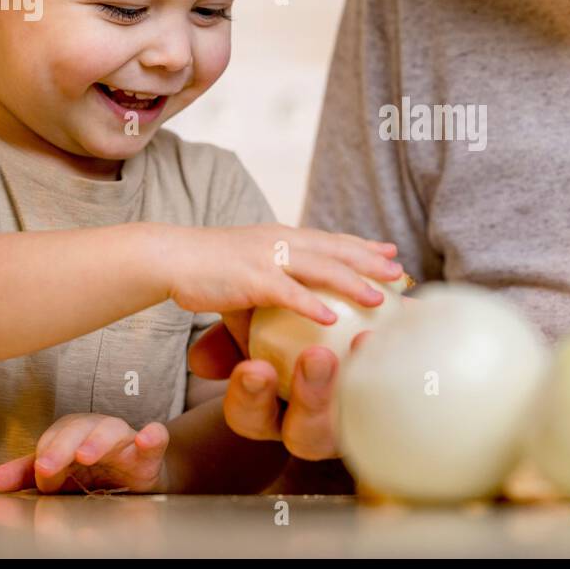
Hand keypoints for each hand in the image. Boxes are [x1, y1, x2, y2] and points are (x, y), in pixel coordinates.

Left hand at [0, 413, 170, 492]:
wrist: (138, 483)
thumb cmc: (94, 474)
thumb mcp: (59, 475)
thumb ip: (25, 476)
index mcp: (70, 436)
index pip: (52, 439)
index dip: (44, 455)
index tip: (40, 476)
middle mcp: (95, 433)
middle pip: (77, 428)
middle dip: (60, 446)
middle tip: (46, 467)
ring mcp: (125, 442)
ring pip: (112, 430)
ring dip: (97, 441)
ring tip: (84, 455)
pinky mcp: (151, 455)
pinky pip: (157, 439)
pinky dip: (153, 436)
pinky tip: (147, 437)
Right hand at [165, 224, 400, 325]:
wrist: (170, 257)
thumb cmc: (205, 270)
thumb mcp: (244, 277)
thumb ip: (265, 298)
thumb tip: (270, 330)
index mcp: (282, 238)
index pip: (330, 239)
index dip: (362, 245)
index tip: (389, 251)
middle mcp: (281, 242)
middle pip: (336, 249)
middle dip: (371, 260)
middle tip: (399, 271)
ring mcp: (268, 258)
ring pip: (321, 269)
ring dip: (353, 282)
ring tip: (379, 298)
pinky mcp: (251, 279)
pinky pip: (288, 293)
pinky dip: (311, 305)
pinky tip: (332, 318)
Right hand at [188, 319, 376, 460]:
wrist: (348, 336)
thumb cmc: (285, 336)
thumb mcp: (252, 335)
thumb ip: (229, 343)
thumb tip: (200, 360)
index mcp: (270, 415)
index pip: (250, 417)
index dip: (250, 397)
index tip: (253, 367)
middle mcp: (310, 428)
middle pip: (305, 435)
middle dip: (310, 396)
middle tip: (316, 355)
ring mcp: (350, 424)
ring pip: (354, 422)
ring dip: (361, 381)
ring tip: (363, 339)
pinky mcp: (387, 407)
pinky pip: (394, 394)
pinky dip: (394, 357)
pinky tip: (394, 326)